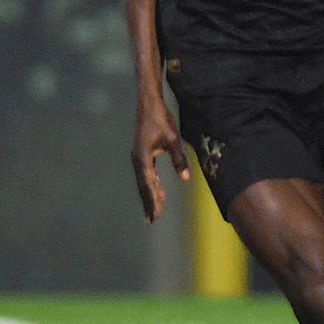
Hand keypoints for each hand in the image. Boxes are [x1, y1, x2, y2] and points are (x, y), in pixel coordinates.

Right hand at [131, 98, 189, 222]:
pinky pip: (146, 173)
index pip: (148, 185)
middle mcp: (137, 159)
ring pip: (144, 181)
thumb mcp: (172, 140)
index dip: (152, 201)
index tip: (155, 216)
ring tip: (155, 209)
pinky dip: (151, 183)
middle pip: (143, 186)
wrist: (148, 103)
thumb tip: (185, 179)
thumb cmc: (161, 119)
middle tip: (152, 220)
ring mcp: (138, 156)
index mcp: (142, 158)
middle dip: (149, 202)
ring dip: (150, 194)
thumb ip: (179, 160)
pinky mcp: (141, 153)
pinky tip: (158, 189)